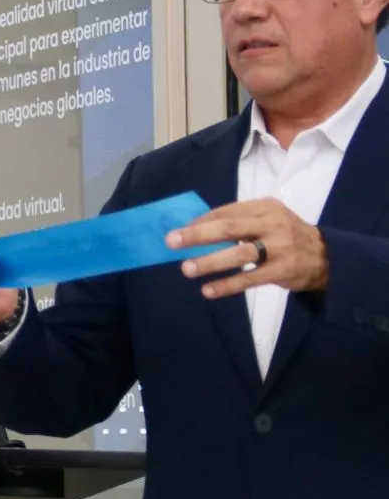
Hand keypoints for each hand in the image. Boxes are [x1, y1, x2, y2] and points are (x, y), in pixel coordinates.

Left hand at [168, 198, 327, 298]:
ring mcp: (279, 247)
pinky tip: (208, 291)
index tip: (179, 231)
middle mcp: (273, 224)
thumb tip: (195, 228)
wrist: (327, 256)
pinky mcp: (282, 270)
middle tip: (171, 242)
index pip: (226, 212)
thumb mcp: (268, 219)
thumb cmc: (286, 235)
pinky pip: (250, 278)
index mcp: (265, 207)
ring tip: (186, 269)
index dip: (200, 221)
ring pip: (239, 254)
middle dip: (197, 235)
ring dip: (210, 261)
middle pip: (229, 228)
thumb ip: (239, 221)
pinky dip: (228, 285)